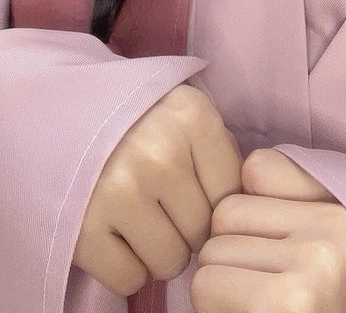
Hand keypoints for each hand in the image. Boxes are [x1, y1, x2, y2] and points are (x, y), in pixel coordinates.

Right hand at [74, 83, 242, 296]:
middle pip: (202, 231)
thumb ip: (218, 150)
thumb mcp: (185, 112)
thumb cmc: (134, 119)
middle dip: (189, 230)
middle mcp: (161, 154)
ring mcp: (120, 192)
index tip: (198, 196)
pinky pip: (129, 279)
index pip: (232, 193)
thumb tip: (246, 203)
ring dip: (161, 253)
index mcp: (193, 118)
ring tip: (146, 226)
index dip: (217, 203)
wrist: (51, 112)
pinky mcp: (83, 229)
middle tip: (168, 213)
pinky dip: (128, 270)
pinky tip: (120, 239)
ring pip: (170, 262)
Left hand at [191, 147, 345, 312]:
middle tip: (260, 289)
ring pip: (211, 251)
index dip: (247, 211)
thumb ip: (287, 192)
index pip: (257, 168)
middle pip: (226, 212)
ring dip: (217, 286)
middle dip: (228, 253)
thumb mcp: (312, 239)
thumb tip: (237, 166)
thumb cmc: (309, 302)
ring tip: (255, 307)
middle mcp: (334, 227)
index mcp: (342, 205)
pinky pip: (207, 285)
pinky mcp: (284, 301)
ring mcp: (312, 264)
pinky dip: (212, 310)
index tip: (267, 244)